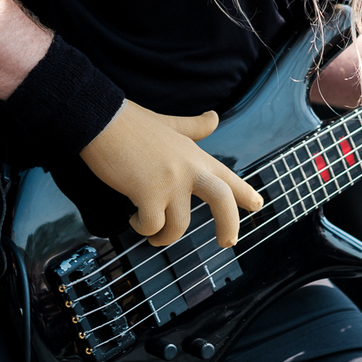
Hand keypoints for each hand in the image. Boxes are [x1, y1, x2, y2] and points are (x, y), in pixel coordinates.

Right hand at [80, 100, 262, 246]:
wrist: (103, 120)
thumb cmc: (132, 123)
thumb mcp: (170, 124)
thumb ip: (193, 127)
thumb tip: (214, 117)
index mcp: (195, 155)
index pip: (227, 175)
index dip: (244, 192)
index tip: (258, 205)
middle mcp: (189, 169)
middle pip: (222, 201)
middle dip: (229, 225)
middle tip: (228, 243)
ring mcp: (171, 182)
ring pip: (178, 227)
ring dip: (163, 237)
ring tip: (150, 232)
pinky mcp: (148, 193)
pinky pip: (151, 226)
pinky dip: (141, 228)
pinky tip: (131, 218)